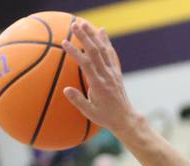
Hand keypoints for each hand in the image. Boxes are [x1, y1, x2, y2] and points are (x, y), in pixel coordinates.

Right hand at [62, 20, 138, 135]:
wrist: (125, 118)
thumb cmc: (106, 117)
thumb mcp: (90, 113)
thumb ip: (78, 100)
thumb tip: (65, 89)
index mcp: (98, 85)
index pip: (86, 64)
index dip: (75, 52)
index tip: (64, 42)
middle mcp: (107, 75)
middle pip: (95, 52)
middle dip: (84, 37)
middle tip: (74, 24)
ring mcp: (113, 72)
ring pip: (103, 50)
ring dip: (94, 35)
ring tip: (84, 23)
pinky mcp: (116, 72)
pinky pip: (111, 54)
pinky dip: (106, 42)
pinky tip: (102, 31)